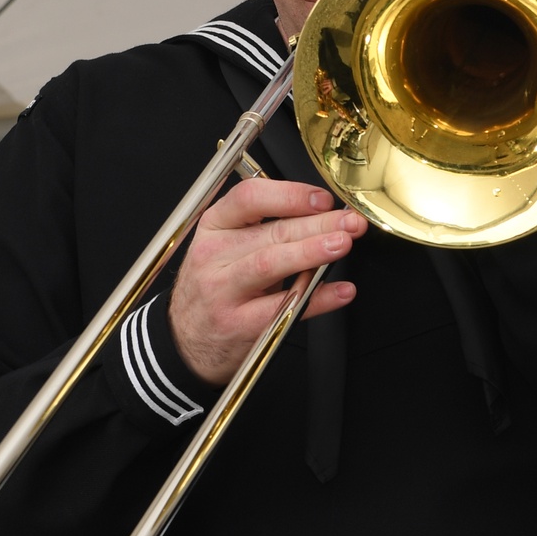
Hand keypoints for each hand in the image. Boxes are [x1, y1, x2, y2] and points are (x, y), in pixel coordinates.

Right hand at [169, 179, 367, 385]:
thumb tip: (322, 215)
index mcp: (214, 226)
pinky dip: (316, 299)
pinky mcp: (237, 325)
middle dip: (317, 224)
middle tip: (351, 222)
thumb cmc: (214, 287)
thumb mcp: (226, 247)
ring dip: (312, 252)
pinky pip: (282, 308)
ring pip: (270, 264)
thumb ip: (266, 229)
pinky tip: (340, 290)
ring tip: (342, 244)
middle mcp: (214, 255)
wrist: (185, 340)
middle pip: (271, 231)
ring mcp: (222, 291)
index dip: (289, 195)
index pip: (249, 197)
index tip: (322, 199)